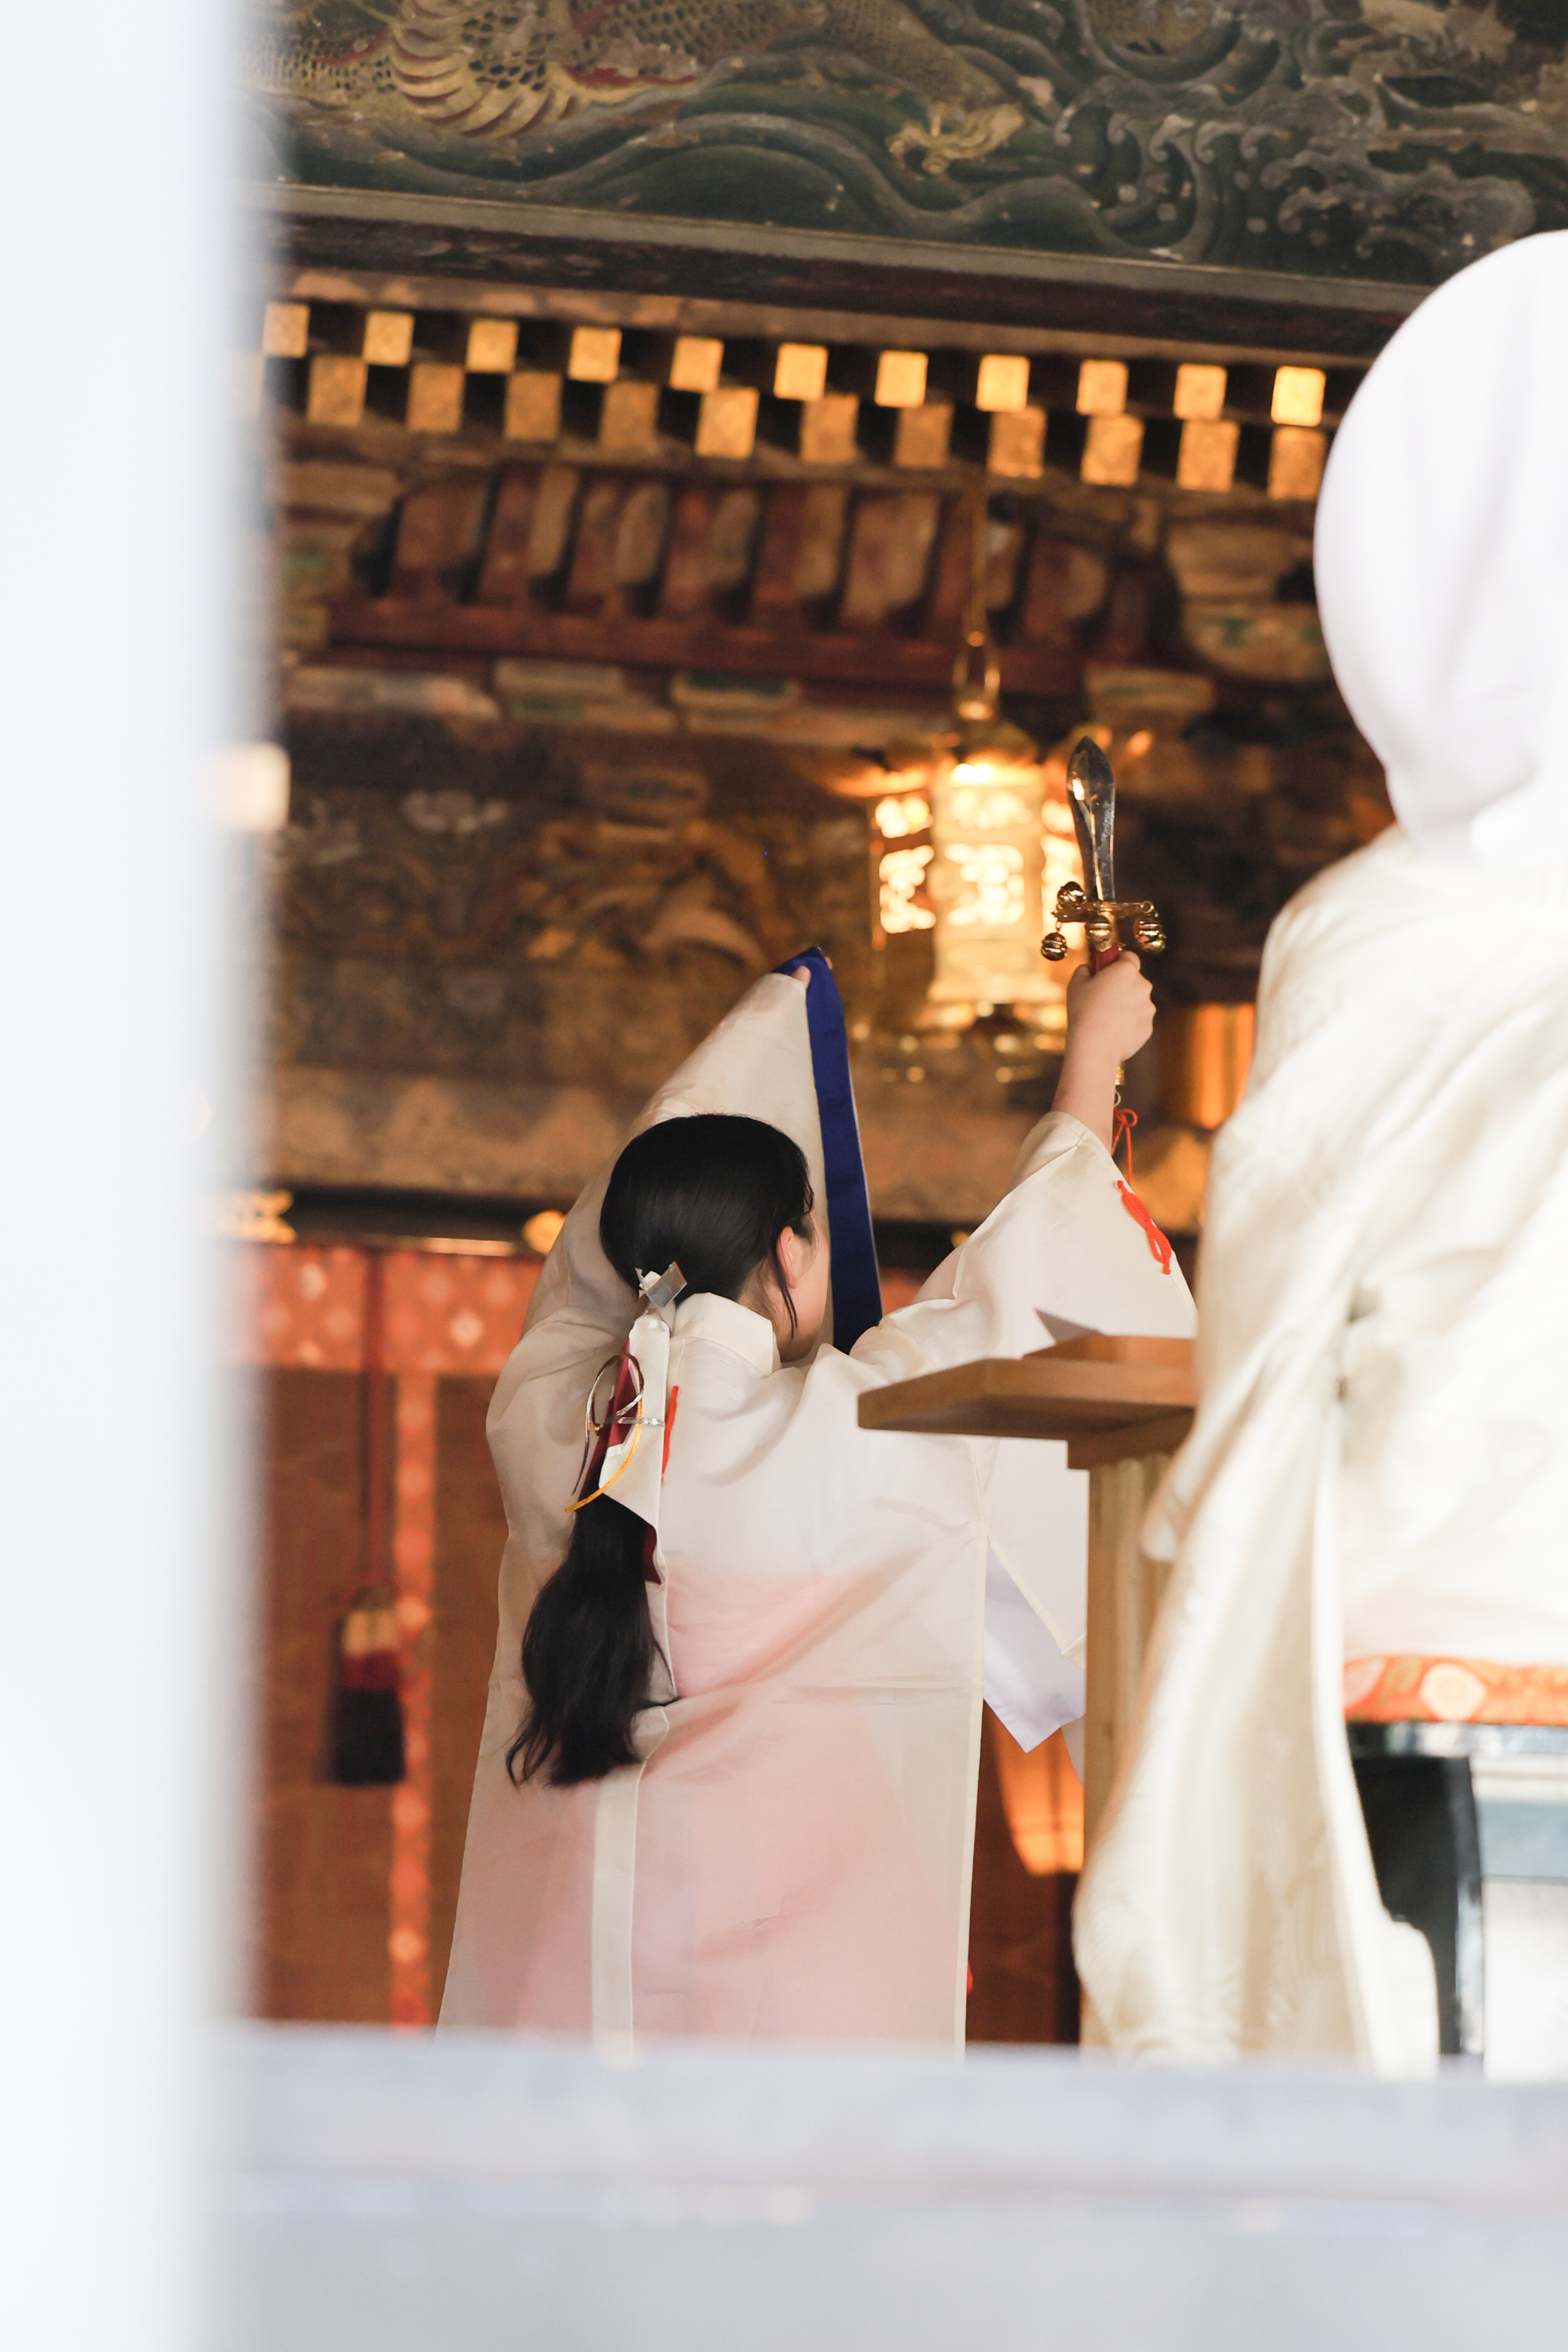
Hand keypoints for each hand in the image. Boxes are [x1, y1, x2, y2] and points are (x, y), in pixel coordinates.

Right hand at [1063, 953, 1154, 1067]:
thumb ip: (1084, 969)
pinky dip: (1129, 1023)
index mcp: (1126, 970)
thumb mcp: (1075, 984)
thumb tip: (1088, 968)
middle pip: (1134, 980)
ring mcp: (1148, 1008)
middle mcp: (1143, 986)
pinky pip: (1138, 1020)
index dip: (1117, 961)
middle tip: (1102, 996)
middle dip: (1122, 985)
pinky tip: (1112, 1030)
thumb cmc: (1083, 1013)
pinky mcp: (1148, 1027)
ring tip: (1105, 1018)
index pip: (1129, 957)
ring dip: (1126, 1005)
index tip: (1107, 969)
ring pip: (1137, 1001)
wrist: (1094, 1047)